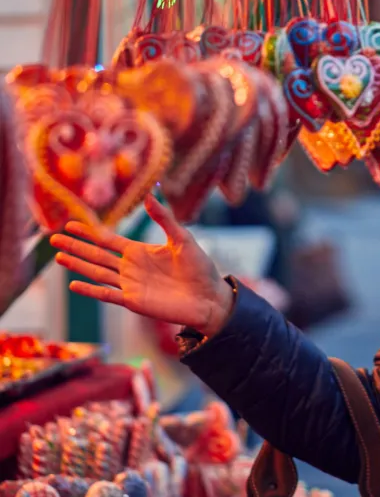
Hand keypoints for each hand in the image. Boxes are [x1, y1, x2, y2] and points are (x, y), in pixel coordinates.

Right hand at [50, 195, 234, 336]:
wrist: (209, 297)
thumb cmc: (200, 268)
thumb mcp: (182, 238)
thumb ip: (164, 218)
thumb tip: (149, 195)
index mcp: (140, 252)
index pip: (108, 240)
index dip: (90, 233)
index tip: (70, 224)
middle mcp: (131, 268)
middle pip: (97, 255)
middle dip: (76, 246)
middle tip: (53, 239)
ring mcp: (130, 285)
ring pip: (97, 273)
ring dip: (78, 265)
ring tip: (59, 257)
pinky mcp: (134, 301)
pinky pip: (107, 295)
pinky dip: (91, 290)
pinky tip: (74, 285)